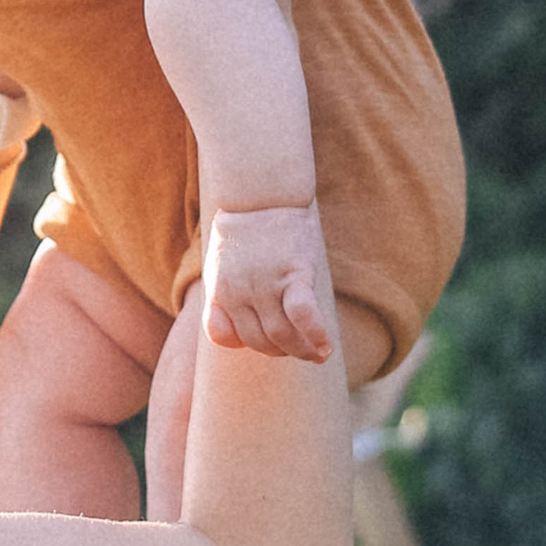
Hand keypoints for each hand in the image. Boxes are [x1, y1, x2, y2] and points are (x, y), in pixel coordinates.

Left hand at [202, 202, 331, 361]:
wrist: (261, 191)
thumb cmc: (246, 225)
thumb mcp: (222, 260)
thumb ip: (226, 292)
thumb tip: (232, 327)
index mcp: (220, 289)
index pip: (225, 337)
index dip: (244, 344)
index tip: (265, 342)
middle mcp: (239, 292)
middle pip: (258, 340)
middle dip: (279, 351)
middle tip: (298, 349)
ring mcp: (265, 285)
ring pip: (281, 335)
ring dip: (300, 351)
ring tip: (316, 355)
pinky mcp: (293, 274)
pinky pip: (303, 315)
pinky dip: (315, 336)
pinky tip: (326, 348)